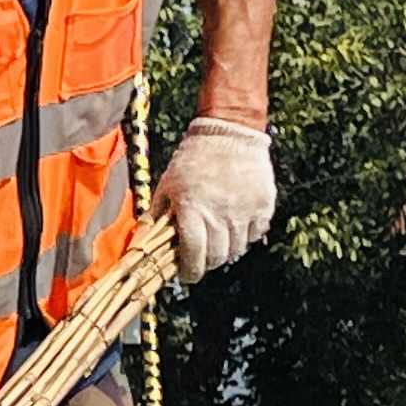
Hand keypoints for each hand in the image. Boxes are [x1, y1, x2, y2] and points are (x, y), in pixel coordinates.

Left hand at [161, 117, 274, 282]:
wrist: (230, 131)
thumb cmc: (192, 158)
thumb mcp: (168, 184)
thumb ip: (156, 215)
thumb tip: (142, 241)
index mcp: (193, 210)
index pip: (193, 256)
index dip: (189, 272)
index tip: (185, 274)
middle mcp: (220, 215)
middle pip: (216, 257)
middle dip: (205, 262)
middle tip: (200, 256)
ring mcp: (245, 212)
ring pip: (236, 249)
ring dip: (225, 250)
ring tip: (217, 237)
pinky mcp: (264, 206)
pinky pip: (254, 234)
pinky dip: (244, 236)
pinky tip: (235, 223)